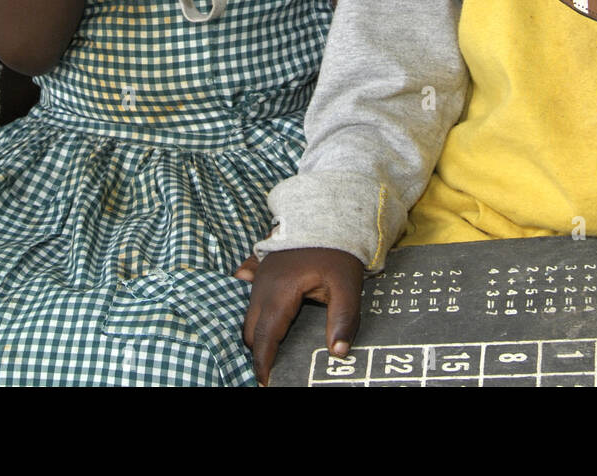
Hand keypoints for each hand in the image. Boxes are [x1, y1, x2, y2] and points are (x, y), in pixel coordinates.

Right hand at [240, 247, 364, 385]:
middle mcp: (263, 284)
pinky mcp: (261, 265)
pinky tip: (264, 315)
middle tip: (275, 366)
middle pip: (251, 329)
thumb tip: (338, 352)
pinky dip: (253, 306)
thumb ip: (343, 319)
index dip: (263, 362)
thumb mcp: (348, 285)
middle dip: (259, 350)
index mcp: (280, 292)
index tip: (266, 382)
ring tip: (274, 347)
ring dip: (258, 330)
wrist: (330, 213)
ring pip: (249, 312)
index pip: (264, 337)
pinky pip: (247, 290)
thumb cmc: (339, 251)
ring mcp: (259, 273)